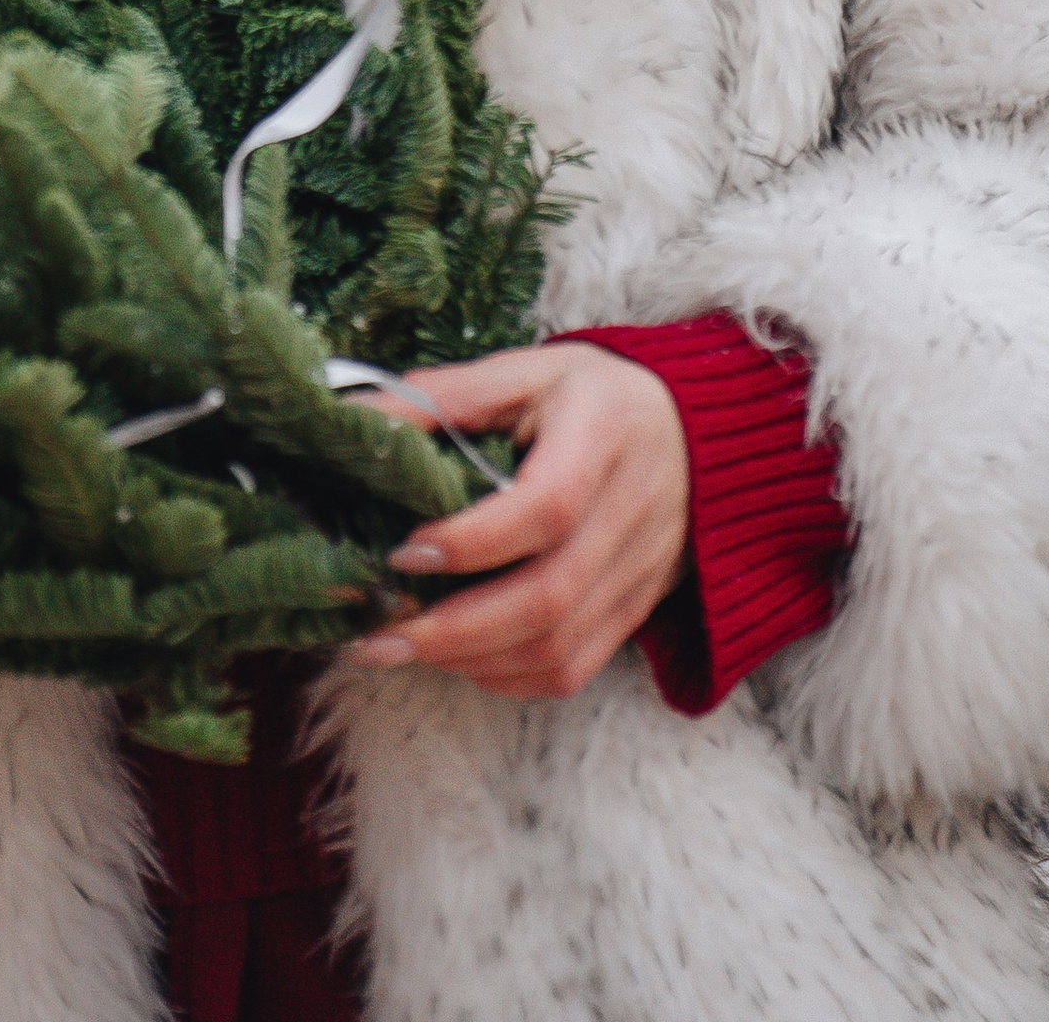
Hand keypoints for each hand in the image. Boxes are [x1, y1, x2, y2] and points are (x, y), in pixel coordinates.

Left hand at [343, 343, 689, 697]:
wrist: (692, 432)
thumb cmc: (589, 395)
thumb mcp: (524, 370)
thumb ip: (444, 397)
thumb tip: (356, 418)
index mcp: (604, 432)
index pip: (547, 507)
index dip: (473, 540)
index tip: (402, 550)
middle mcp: (632, 511)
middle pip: (550, 597)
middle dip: (454, 628)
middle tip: (379, 632)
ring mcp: (640, 573)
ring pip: (559, 648)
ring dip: (471, 660)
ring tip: (400, 646)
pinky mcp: (634, 612)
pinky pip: (572, 670)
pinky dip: (507, 676)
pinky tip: (456, 657)